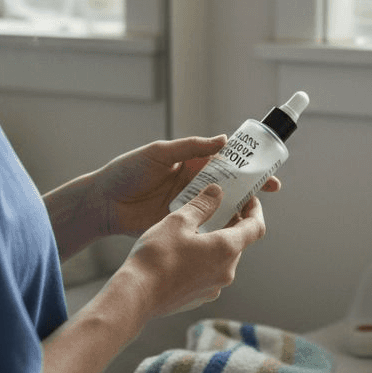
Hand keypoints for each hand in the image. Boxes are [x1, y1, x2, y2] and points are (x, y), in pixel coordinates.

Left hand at [91, 136, 280, 238]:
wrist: (102, 203)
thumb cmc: (126, 172)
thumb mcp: (159, 153)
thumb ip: (190, 147)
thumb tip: (223, 140)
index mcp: (189, 163)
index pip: (225, 162)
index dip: (246, 166)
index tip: (265, 170)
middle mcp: (193, 184)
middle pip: (228, 186)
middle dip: (250, 189)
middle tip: (269, 192)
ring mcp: (188, 206)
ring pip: (220, 207)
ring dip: (237, 210)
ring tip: (253, 213)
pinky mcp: (180, 224)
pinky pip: (204, 226)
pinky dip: (218, 228)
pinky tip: (231, 231)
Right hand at [118, 184, 268, 317]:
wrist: (136, 295)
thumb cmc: (157, 256)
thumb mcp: (178, 221)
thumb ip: (202, 205)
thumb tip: (217, 192)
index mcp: (226, 249)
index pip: (256, 227)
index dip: (255, 210)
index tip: (248, 200)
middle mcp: (226, 271)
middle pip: (239, 242)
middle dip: (231, 224)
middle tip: (215, 208)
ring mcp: (214, 287)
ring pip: (223, 258)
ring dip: (216, 242)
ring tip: (195, 229)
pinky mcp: (201, 297)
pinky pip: (210, 273)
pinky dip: (204, 259)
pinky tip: (183, 252)